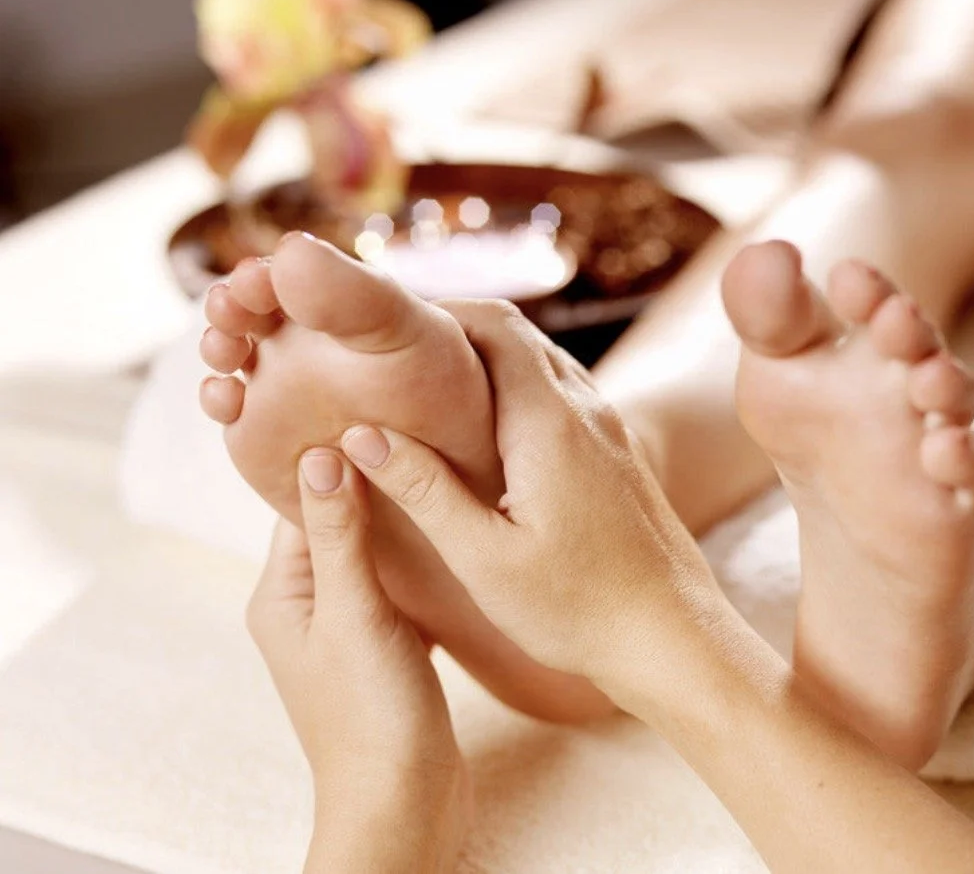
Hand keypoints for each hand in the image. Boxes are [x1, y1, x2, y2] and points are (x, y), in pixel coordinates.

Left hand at [247, 450, 469, 870]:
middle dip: (370, 486)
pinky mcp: (382, 651)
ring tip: (437, 477)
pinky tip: (448, 540)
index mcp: (281, 596)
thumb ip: (340, 536)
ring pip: (368, 557)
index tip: (371, 413)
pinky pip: (394, 589)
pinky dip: (416, 564)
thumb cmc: (372, 715)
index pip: (299, 504)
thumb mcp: (355, 614)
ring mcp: (345, 632)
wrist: (404, 804)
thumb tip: (320, 454)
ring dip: (397, 525)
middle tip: (417, 435)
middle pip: (334, 525)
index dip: (330, 458)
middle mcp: (305, 609)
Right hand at [339, 301, 724, 688]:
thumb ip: (424, 491)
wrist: (675, 638)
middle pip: (515, 333)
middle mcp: (585, 409)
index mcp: (549, 422)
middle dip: (453, 330)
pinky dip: (515, 390)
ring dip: (486, 360)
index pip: (492, 324)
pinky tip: (483, 434)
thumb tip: (362, 435)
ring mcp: (607, 428)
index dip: (435, 311)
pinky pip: (560, 394)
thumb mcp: (485, 559)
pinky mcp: (615, 453)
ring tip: (426, 390)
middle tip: (392, 358)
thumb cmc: (579, 609)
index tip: (383, 332)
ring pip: (540, 361)